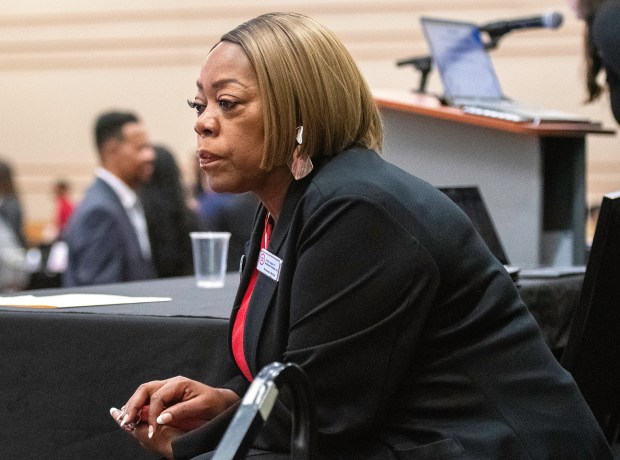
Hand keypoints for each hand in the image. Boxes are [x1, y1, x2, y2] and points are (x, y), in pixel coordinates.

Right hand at [110, 376, 239, 451]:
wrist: (221, 401)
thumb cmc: (213, 403)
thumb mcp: (201, 406)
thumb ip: (181, 411)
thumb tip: (160, 418)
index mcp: (179, 383)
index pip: (158, 397)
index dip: (151, 414)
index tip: (152, 430)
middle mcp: (170, 383)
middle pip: (145, 389)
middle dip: (133, 405)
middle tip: (127, 422)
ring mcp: (167, 388)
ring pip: (143, 392)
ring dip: (133, 405)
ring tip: (126, 420)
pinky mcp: (166, 395)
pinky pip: (147, 398)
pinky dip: (138, 407)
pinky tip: (133, 416)